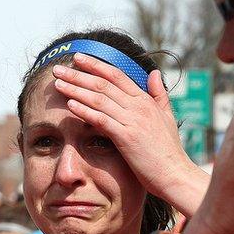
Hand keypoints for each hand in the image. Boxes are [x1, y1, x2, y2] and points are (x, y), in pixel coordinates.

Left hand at [51, 54, 199, 201]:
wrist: (175, 174)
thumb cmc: (169, 151)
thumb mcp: (167, 117)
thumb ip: (159, 95)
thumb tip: (154, 73)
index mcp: (146, 100)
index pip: (117, 75)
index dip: (96, 65)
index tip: (78, 58)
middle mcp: (139, 106)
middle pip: (103, 84)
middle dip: (78, 74)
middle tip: (58, 68)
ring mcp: (132, 120)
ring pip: (99, 99)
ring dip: (76, 89)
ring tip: (58, 83)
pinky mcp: (126, 137)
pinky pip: (101, 120)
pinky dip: (84, 111)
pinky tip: (69, 105)